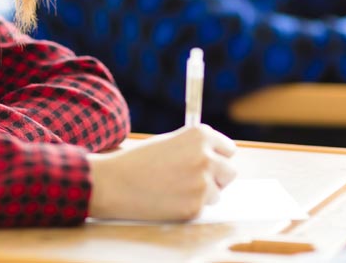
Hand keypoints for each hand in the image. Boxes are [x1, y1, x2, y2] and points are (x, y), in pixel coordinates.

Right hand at [86, 125, 235, 221]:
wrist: (115, 182)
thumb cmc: (139, 160)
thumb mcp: (169, 142)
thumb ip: (195, 148)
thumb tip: (217, 160)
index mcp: (200, 136)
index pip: (228, 149)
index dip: (216, 156)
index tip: (208, 161)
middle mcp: (206, 158)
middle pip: (229, 172)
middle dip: (216, 177)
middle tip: (194, 179)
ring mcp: (202, 184)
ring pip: (217, 192)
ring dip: (202, 193)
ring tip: (174, 188)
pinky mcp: (195, 207)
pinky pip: (201, 208)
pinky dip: (188, 206)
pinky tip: (168, 199)